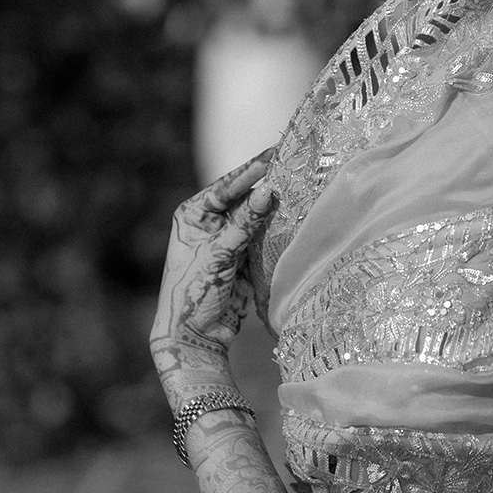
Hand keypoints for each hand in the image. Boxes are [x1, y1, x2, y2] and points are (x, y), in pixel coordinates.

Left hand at [150, 150, 275, 411]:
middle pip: (242, 197)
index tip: (274, 156)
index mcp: (192, 215)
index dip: (250, 172)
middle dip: (266, 184)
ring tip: (299, 185)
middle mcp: (208, 222)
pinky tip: (295, 213)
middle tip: (293, 165)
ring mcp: (227, 238)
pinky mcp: (243, 255)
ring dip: (274, 205)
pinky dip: (277, 226)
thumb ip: (244, 223)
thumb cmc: (195, 293)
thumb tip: (267, 191)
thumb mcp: (219, 255)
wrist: (196, 336)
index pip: (226, 186)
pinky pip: (263, 234)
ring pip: (255, 215)